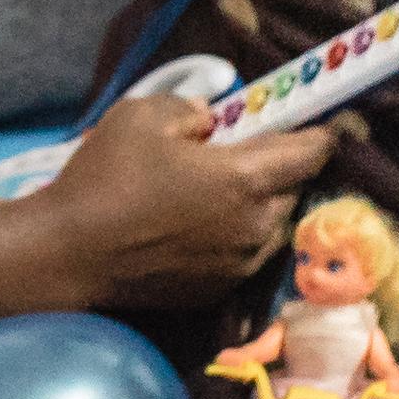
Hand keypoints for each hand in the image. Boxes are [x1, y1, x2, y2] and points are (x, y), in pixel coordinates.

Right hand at [26, 93, 333, 309]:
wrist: (69, 254)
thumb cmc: (105, 178)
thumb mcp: (141, 116)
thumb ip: (189, 108)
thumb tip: (210, 121)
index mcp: (245, 179)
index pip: (311, 153)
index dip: (324, 134)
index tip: (329, 123)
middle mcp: (256, 226)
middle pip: (293, 189)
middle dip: (281, 168)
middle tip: (250, 151)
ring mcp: (240, 264)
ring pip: (271, 224)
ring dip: (259, 204)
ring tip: (221, 191)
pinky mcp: (219, 290)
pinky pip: (246, 253)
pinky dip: (236, 234)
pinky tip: (199, 224)